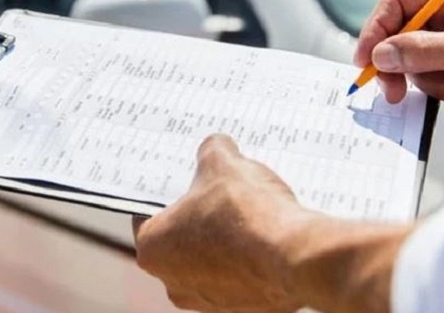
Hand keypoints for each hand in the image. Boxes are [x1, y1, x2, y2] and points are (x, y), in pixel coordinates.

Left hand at [132, 135, 409, 312]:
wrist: (296, 256)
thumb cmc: (247, 213)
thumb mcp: (223, 163)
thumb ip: (212, 151)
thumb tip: (217, 147)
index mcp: (152, 248)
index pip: (148, 213)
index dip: (168, 191)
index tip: (185, 179)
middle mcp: (172, 282)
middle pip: (179, 237)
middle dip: (198, 214)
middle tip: (219, 190)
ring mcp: (207, 300)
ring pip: (209, 258)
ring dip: (224, 237)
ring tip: (248, 211)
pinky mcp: (241, 307)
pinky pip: (238, 274)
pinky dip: (247, 257)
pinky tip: (264, 234)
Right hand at [355, 0, 443, 109]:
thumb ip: (424, 50)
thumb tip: (380, 55)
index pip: (398, 3)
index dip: (376, 30)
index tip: (366, 60)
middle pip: (399, 35)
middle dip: (400, 65)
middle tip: (392, 92)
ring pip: (413, 61)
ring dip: (432, 81)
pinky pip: (429, 78)